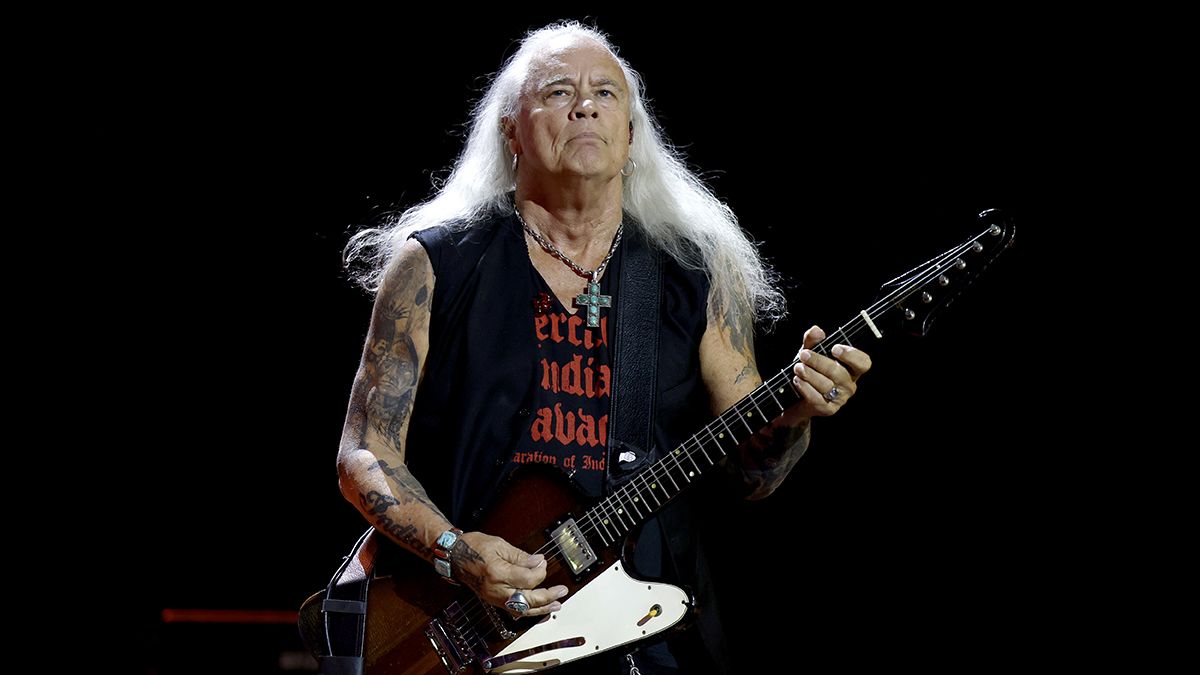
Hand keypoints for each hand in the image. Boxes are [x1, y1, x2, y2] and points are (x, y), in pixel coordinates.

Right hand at [451, 531, 568, 616]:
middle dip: (547, 596)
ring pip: (521, 610)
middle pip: (526, 599)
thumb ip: (521, 556)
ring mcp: (493, 597)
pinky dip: (528, 611)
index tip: (543, 562)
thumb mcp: (500, 545)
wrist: (454, 557)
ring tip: (556, 605)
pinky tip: (539, 609)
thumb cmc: (474, 547)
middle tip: (562, 591)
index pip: (527, 579)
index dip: (540, 571)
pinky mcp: (493, 600)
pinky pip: (513, 610)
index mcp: (497, 573)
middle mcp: (495, 589)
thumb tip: (539, 562)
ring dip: (541, 609)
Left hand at [786, 325, 871, 422]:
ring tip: (797, 368)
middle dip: (819, 362)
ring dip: (809, 375)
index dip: (852, 355)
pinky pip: (817, 398)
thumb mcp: (810, 353)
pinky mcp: (828, 409)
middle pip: (839, 372)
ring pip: (826, 385)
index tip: (834, 348)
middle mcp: (849, 384)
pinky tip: (797, 380)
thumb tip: (816, 330)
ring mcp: (840, 398)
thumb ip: (813, 340)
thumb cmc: (810, 371)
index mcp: (851, 369)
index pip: (864, 363)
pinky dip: (805, 388)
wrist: (797, 397)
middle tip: (804, 355)